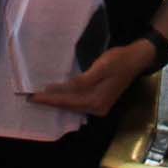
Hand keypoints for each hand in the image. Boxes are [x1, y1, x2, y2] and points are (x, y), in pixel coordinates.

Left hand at [27, 42, 147, 117]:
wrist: (136, 59)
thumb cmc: (118, 60)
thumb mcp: (99, 68)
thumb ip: (80, 82)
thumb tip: (59, 90)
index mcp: (96, 101)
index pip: (66, 101)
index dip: (49, 99)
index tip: (32, 97)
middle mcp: (96, 108)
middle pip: (68, 106)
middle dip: (50, 102)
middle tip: (31, 98)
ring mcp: (99, 106)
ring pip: (72, 105)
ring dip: (57, 101)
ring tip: (40, 97)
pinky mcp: (99, 101)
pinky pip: (78, 102)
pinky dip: (66, 99)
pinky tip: (58, 96)